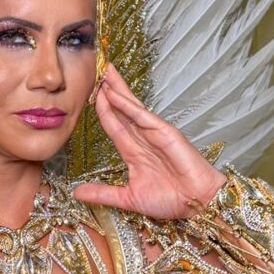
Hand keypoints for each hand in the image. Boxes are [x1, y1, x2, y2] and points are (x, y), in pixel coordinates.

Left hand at [72, 63, 226, 218]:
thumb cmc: (170, 200)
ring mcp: (153, 133)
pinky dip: (127, 105)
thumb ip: (103, 193)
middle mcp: (141, 138)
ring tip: (104, 72)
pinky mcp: (165, 132)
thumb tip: (76, 193)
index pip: (112, 124)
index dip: (101, 109)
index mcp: (133, 151)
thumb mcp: (128, 198)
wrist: (196, 204)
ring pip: (130, 107)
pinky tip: (114, 94)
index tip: (88, 94)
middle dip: (108, 90)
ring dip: (116, 89)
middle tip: (95, 69)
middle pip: (120, 109)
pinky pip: (142, 116)